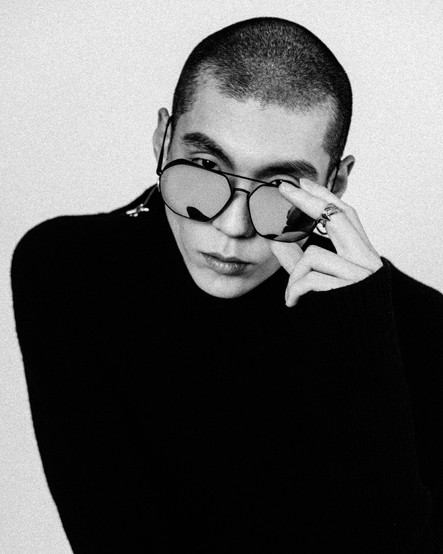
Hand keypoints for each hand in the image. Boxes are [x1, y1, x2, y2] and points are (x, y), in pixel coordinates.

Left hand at [270, 179, 382, 306]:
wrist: (355, 349)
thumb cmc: (334, 313)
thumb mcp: (315, 281)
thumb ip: (298, 261)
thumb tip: (276, 240)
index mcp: (361, 254)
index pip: (345, 215)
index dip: (324, 196)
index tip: (304, 181)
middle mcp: (366, 259)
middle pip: (337, 217)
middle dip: (308, 201)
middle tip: (283, 188)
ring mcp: (360, 274)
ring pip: (314, 255)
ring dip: (293, 276)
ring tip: (291, 295)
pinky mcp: (350, 289)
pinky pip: (309, 278)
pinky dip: (294, 290)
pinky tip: (294, 303)